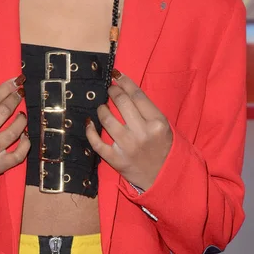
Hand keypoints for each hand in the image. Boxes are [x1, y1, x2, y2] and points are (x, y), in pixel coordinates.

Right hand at [0, 75, 29, 183]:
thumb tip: (3, 94)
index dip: (6, 88)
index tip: (17, 81)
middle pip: (3, 112)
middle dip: (15, 99)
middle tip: (21, 93)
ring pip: (14, 132)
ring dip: (22, 120)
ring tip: (22, 115)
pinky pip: (18, 155)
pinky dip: (25, 144)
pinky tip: (24, 136)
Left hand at [86, 69, 171, 190]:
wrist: (164, 178)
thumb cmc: (164, 147)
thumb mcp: (163, 126)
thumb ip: (147, 109)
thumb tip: (125, 88)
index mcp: (157, 123)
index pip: (137, 95)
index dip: (125, 82)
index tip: (117, 75)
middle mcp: (142, 133)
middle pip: (122, 103)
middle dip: (113, 91)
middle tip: (110, 90)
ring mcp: (128, 147)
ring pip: (107, 119)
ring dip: (102, 109)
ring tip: (102, 107)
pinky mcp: (116, 160)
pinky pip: (97, 143)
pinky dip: (90, 131)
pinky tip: (89, 123)